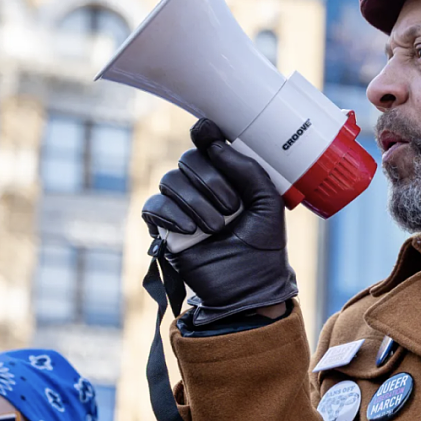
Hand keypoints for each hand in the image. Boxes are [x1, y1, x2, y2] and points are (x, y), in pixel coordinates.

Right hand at [141, 119, 296, 324]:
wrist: (249, 288)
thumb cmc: (263, 247)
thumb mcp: (267, 203)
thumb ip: (247, 169)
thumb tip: (215, 140)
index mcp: (229, 178)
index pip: (210, 145)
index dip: (206, 135)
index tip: (207, 132)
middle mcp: (202, 188)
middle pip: (189, 159)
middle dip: (211, 180)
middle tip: (232, 208)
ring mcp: (181, 206)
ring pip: (170, 180)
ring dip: (196, 202)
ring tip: (216, 228)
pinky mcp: (164, 228)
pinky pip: (153, 205)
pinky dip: (170, 214)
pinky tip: (190, 230)